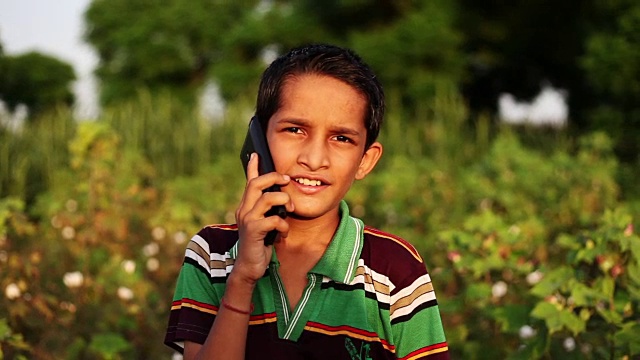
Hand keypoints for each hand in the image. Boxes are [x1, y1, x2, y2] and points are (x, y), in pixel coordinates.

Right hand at [233, 153, 292, 284]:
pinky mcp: (253, 231)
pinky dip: (283, 225)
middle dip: (275, 178)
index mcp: (247, 206)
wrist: (249, 267)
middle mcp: (244, 209)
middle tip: (287, 180)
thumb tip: (283, 198)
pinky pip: (273, 219)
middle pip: (256, 183)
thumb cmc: (260, 244)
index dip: (252, 167)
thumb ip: (269, 211)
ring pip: (268, 198)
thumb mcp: (265, 223)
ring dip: (284, 201)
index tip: (256, 154)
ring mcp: (247, 219)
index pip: (248, 181)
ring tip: (290, 210)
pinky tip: (284, 233)